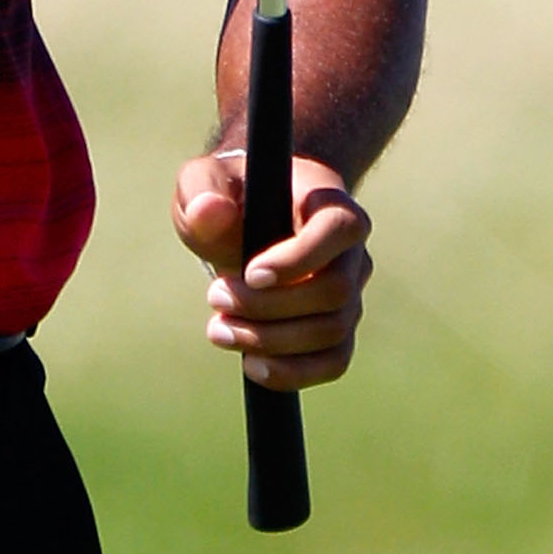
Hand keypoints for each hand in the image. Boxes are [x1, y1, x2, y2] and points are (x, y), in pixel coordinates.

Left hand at [172, 150, 371, 389]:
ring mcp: (350, 294)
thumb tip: (209, 213)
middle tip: (214, 296)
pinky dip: (294, 372)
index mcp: (329, 204)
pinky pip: (334, 362)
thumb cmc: (230, 196)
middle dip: (269, 306)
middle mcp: (351, 252)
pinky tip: (251, 364)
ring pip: (332, 332)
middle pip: (334, 291)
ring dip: (271, 340)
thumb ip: (201, 191)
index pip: (339, 230)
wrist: (245, 222)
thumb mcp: (205, 181)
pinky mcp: (336, 329)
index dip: (299, 258)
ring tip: (219, 330)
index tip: (249, 272)